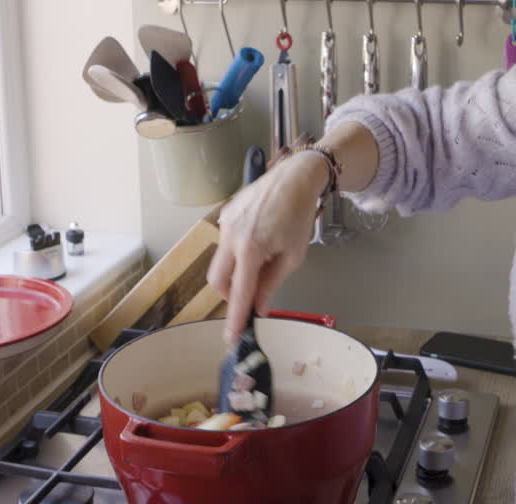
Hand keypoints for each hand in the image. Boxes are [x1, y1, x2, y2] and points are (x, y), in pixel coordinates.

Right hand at [208, 150, 327, 343]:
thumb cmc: (298, 216)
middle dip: (230, 294)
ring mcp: (224, 224)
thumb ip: (271, 284)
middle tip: (250, 296)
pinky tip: (258, 241)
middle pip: (217, 281)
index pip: (239, 292)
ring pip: (219, 262)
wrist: (294, 179)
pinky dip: (236, 253)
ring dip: (235, 272)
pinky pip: (224, 244)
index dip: (235, 318)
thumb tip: (259, 307)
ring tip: (262, 260)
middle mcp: (231, 236)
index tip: (231, 337)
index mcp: (250, 248)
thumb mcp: (292, 257)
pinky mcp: (224, 216)